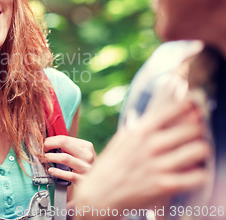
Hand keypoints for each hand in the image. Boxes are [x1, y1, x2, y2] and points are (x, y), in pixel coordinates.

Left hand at [43, 135, 95, 184]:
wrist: (100, 183)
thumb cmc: (86, 166)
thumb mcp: (82, 154)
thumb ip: (70, 147)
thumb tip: (50, 142)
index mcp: (87, 146)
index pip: (65, 138)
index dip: (51, 140)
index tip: (43, 143)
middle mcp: (88, 155)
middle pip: (64, 143)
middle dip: (49, 144)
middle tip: (41, 149)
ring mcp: (86, 168)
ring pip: (65, 158)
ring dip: (51, 157)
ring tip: (44, 158)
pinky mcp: (83, 180)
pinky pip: (68, 175)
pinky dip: (58, 172)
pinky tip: (51, 170)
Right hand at [72, 98, 210, 218]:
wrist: (99, 194)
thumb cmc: (110, 167)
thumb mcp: (122, 140)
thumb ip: (143, 128)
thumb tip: (165, 116)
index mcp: (139, 131)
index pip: (171, 109)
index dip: (187, 106)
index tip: (193, 106)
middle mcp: (150, 146)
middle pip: (191, 128)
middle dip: (197, 130)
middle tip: (196, 134)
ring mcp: (159, 166)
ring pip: (199, 149)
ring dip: (201, 150)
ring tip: (196, 153)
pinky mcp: (166, 186)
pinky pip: (198, 176)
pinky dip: (200, 173)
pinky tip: (193, 172)